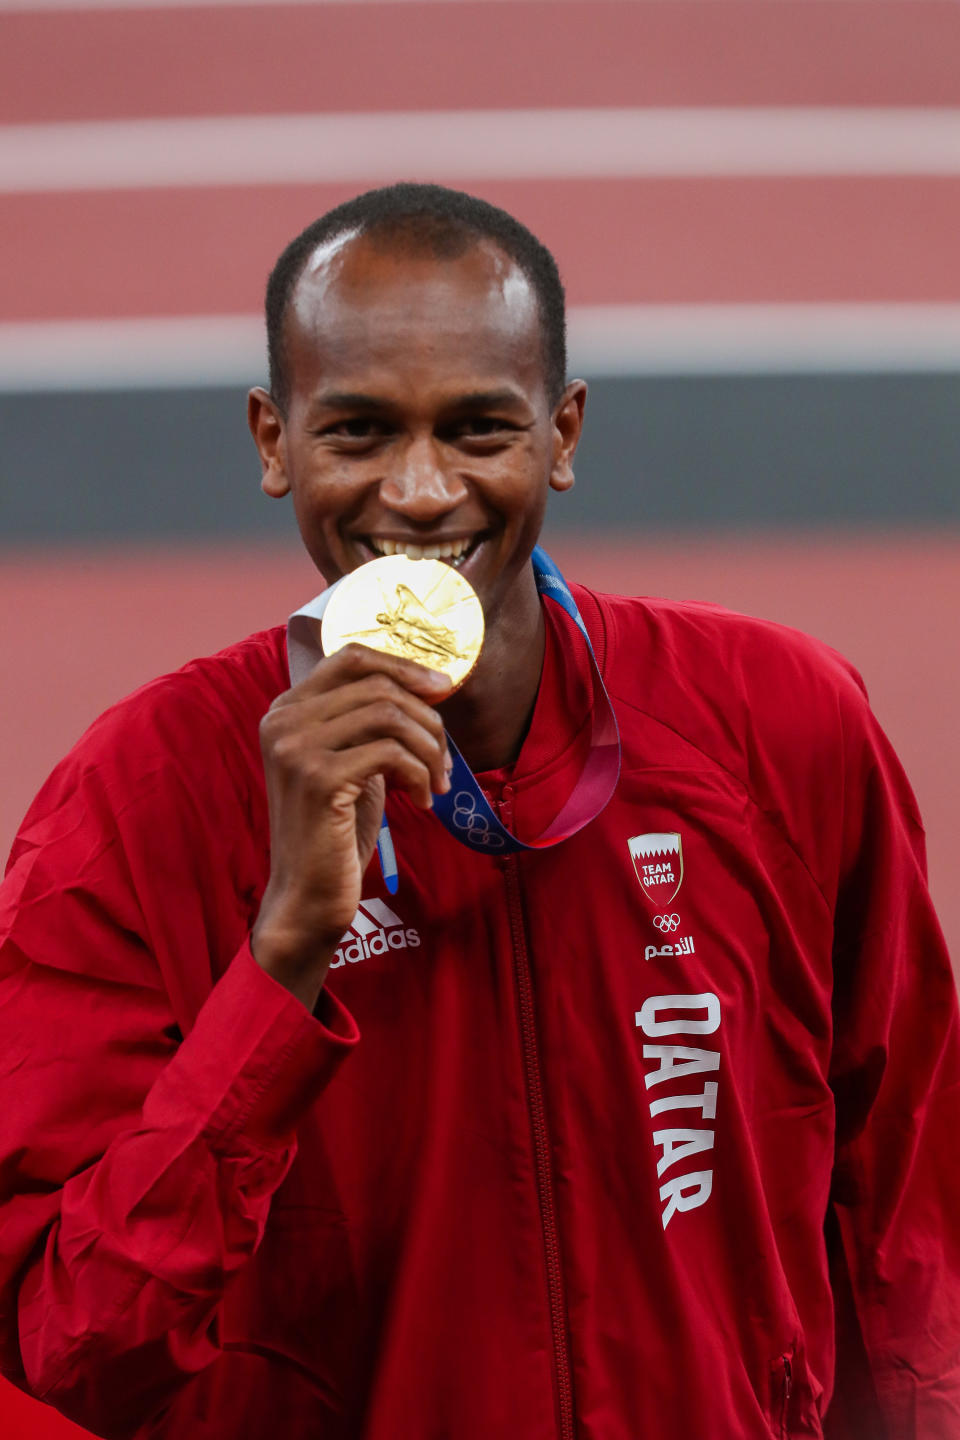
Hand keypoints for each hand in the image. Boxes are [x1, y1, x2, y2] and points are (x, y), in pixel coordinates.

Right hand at [251, 644, 451, 1007]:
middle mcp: (283, 720)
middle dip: (427, 719)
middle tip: (445, 760)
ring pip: (389, 715)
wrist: (308, 895)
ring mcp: (296, 747)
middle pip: (378, 685)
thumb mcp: (352, 762)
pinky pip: (391, 752)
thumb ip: (371, 722)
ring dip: (429, 748)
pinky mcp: (318, 778)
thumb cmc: (335, 830)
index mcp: (286, 709)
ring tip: (436, 782)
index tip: (442, 689)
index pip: (352, 656)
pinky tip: (422, 800)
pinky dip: (419, 774)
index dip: (404, 665)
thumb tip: (433, 684)